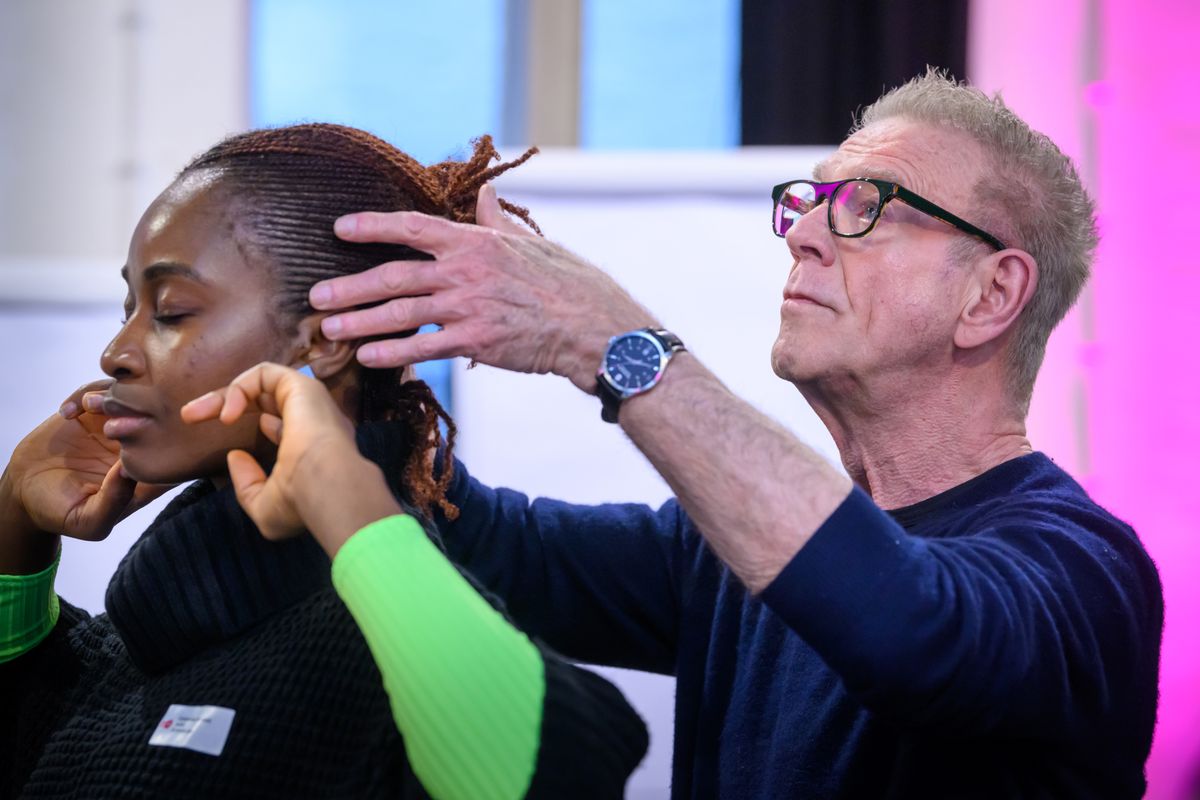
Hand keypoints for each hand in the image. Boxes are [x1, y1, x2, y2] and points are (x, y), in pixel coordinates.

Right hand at [0, 380, 167, 573]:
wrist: (26, 492)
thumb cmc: (61, 513)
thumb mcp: (88, 520)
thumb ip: (114, 501)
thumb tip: (129, 470)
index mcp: (149, 474)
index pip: (179, 455)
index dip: (169, 442)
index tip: (134, 443)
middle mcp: (139, 446)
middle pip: (160, 418)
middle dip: (143, 411)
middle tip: (112, 421)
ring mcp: (117, 425)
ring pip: (132, 397)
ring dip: (113, 396)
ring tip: (88, 408)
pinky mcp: (92, 412)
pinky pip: (99, 390)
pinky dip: (85, 394)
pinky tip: (66, 413)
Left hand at [181, 362, 400, 556]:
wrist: (323, 482)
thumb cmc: (300, 501)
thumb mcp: (265, 508)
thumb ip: (247, 485)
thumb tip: (236, 456)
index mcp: (314, 447)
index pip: (284, 427)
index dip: (258, 430)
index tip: (232, 453)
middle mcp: (314, 420)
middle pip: (265, 400)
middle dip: (224, 405)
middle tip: (189, 416)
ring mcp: (309, 401)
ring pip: (261, 384)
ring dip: (224, 395)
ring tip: (193, 413)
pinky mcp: (300, 384)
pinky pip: (264, 374)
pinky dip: (239, 389)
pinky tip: (227, 414)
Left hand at [308, 183, 656, 392]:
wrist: (592, 326)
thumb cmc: (567, 283)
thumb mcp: (531, 243)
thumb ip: (496, 222)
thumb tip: (483, 195)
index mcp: (475, 242)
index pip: (412, 227)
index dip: (373, 226)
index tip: (340, 228)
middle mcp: (464, 272)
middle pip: (393, 276)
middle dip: (350, 287)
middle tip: (315, 295)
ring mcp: (467, 308)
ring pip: (400, 313)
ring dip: (360, 322)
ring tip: (329, 329)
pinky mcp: (475, 342)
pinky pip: (424, 347)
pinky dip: (394, 353)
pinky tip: (369, 357)